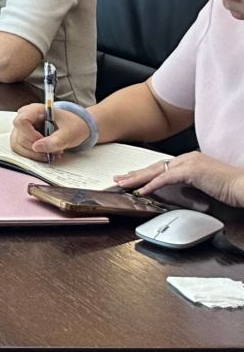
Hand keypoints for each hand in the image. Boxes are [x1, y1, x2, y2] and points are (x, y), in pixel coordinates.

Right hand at [11, 101, 92, 161]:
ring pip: (18, 144)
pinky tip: (45, 155)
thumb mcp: (70, 133)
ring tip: (51, 154)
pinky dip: (32, 155)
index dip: (31, 135)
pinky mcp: (22, 136)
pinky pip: (20, 149)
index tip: (45, 143)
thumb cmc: (72, 125)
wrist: (74, 127)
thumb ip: (55, 141)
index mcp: (35, 110)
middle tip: (55, 150)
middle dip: (37, 148)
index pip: (21, 122)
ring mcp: (22, 127)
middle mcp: (25, 117)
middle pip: (20, 136)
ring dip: (34, 154)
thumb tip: (36, 147)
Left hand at [120, 152, 243, 205]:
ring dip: (138, 178)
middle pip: (155, 167)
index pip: (163, 166)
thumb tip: (181, 193)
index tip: (133, 178)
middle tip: (119, 179)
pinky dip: (152, 185)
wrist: (243, 186)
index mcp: (191, 160)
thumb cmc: (230, 188)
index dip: (146, 173)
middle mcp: (188, 158)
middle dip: (136, 174)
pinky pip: (165, 178)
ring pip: (156, 171)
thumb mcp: (205, 186)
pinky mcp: (191, 171)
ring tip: (123, 184)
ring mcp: (189, 163)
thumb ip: (191, 187)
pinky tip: (141, 191)